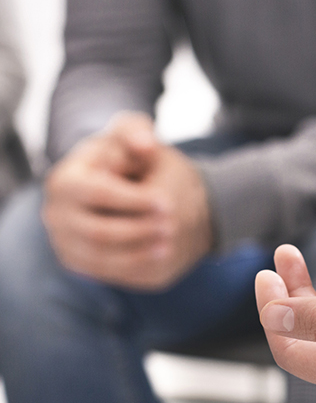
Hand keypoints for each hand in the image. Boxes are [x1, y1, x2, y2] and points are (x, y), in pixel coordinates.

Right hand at [42, 112, 212, 289]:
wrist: (130, 186)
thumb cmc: (130, 156)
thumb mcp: (133, 135)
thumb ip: (135, 131)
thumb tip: (145, 144)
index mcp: (64, 181)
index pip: (97, 194)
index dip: (134, 200)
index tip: (166, 202)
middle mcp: (56, 215)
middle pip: (98, 232)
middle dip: (139, 229)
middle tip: (173, 225)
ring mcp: (65, 242)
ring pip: (102, 258)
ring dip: (140, 251)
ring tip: (170, 241)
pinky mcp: (81, 263)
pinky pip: (107, 272)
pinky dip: (136, 264)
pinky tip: (162, 253)